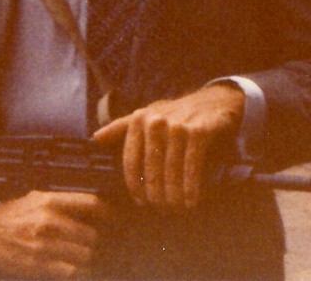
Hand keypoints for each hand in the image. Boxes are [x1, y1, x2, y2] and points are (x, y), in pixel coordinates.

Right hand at [0, 191, 113, 278]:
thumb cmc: (13, 214)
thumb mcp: (38, 198)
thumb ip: (64, 202)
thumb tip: (93, 207)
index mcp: (52, 201)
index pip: (93, 205)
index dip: (109, 214)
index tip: (116, 220)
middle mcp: (50, 222)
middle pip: (92, 235)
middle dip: (97, 243)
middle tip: (99, 246)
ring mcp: (43, 245)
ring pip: (84, 255)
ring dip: (90, 260)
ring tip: (90, 260)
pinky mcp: (37, 264)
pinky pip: (70, 272)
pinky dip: (79, 273)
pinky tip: (79, 271)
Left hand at [93, 83, 245, 210]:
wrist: (216, 100)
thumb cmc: (178, 113)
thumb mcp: (149, 115)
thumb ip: (122, 127)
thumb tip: (94, 139)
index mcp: (140, 119)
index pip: (131, 162)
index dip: (135, 187)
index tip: (141, 202)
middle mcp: (156, 121)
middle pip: (151, 170)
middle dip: (156, 195)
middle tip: (163, 209)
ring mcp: (178, 126)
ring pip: (171, 171)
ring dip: (174, 195)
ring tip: (176, 208)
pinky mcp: (199, 131)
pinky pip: (191, 167)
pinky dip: (191, 187)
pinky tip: (191, 200)